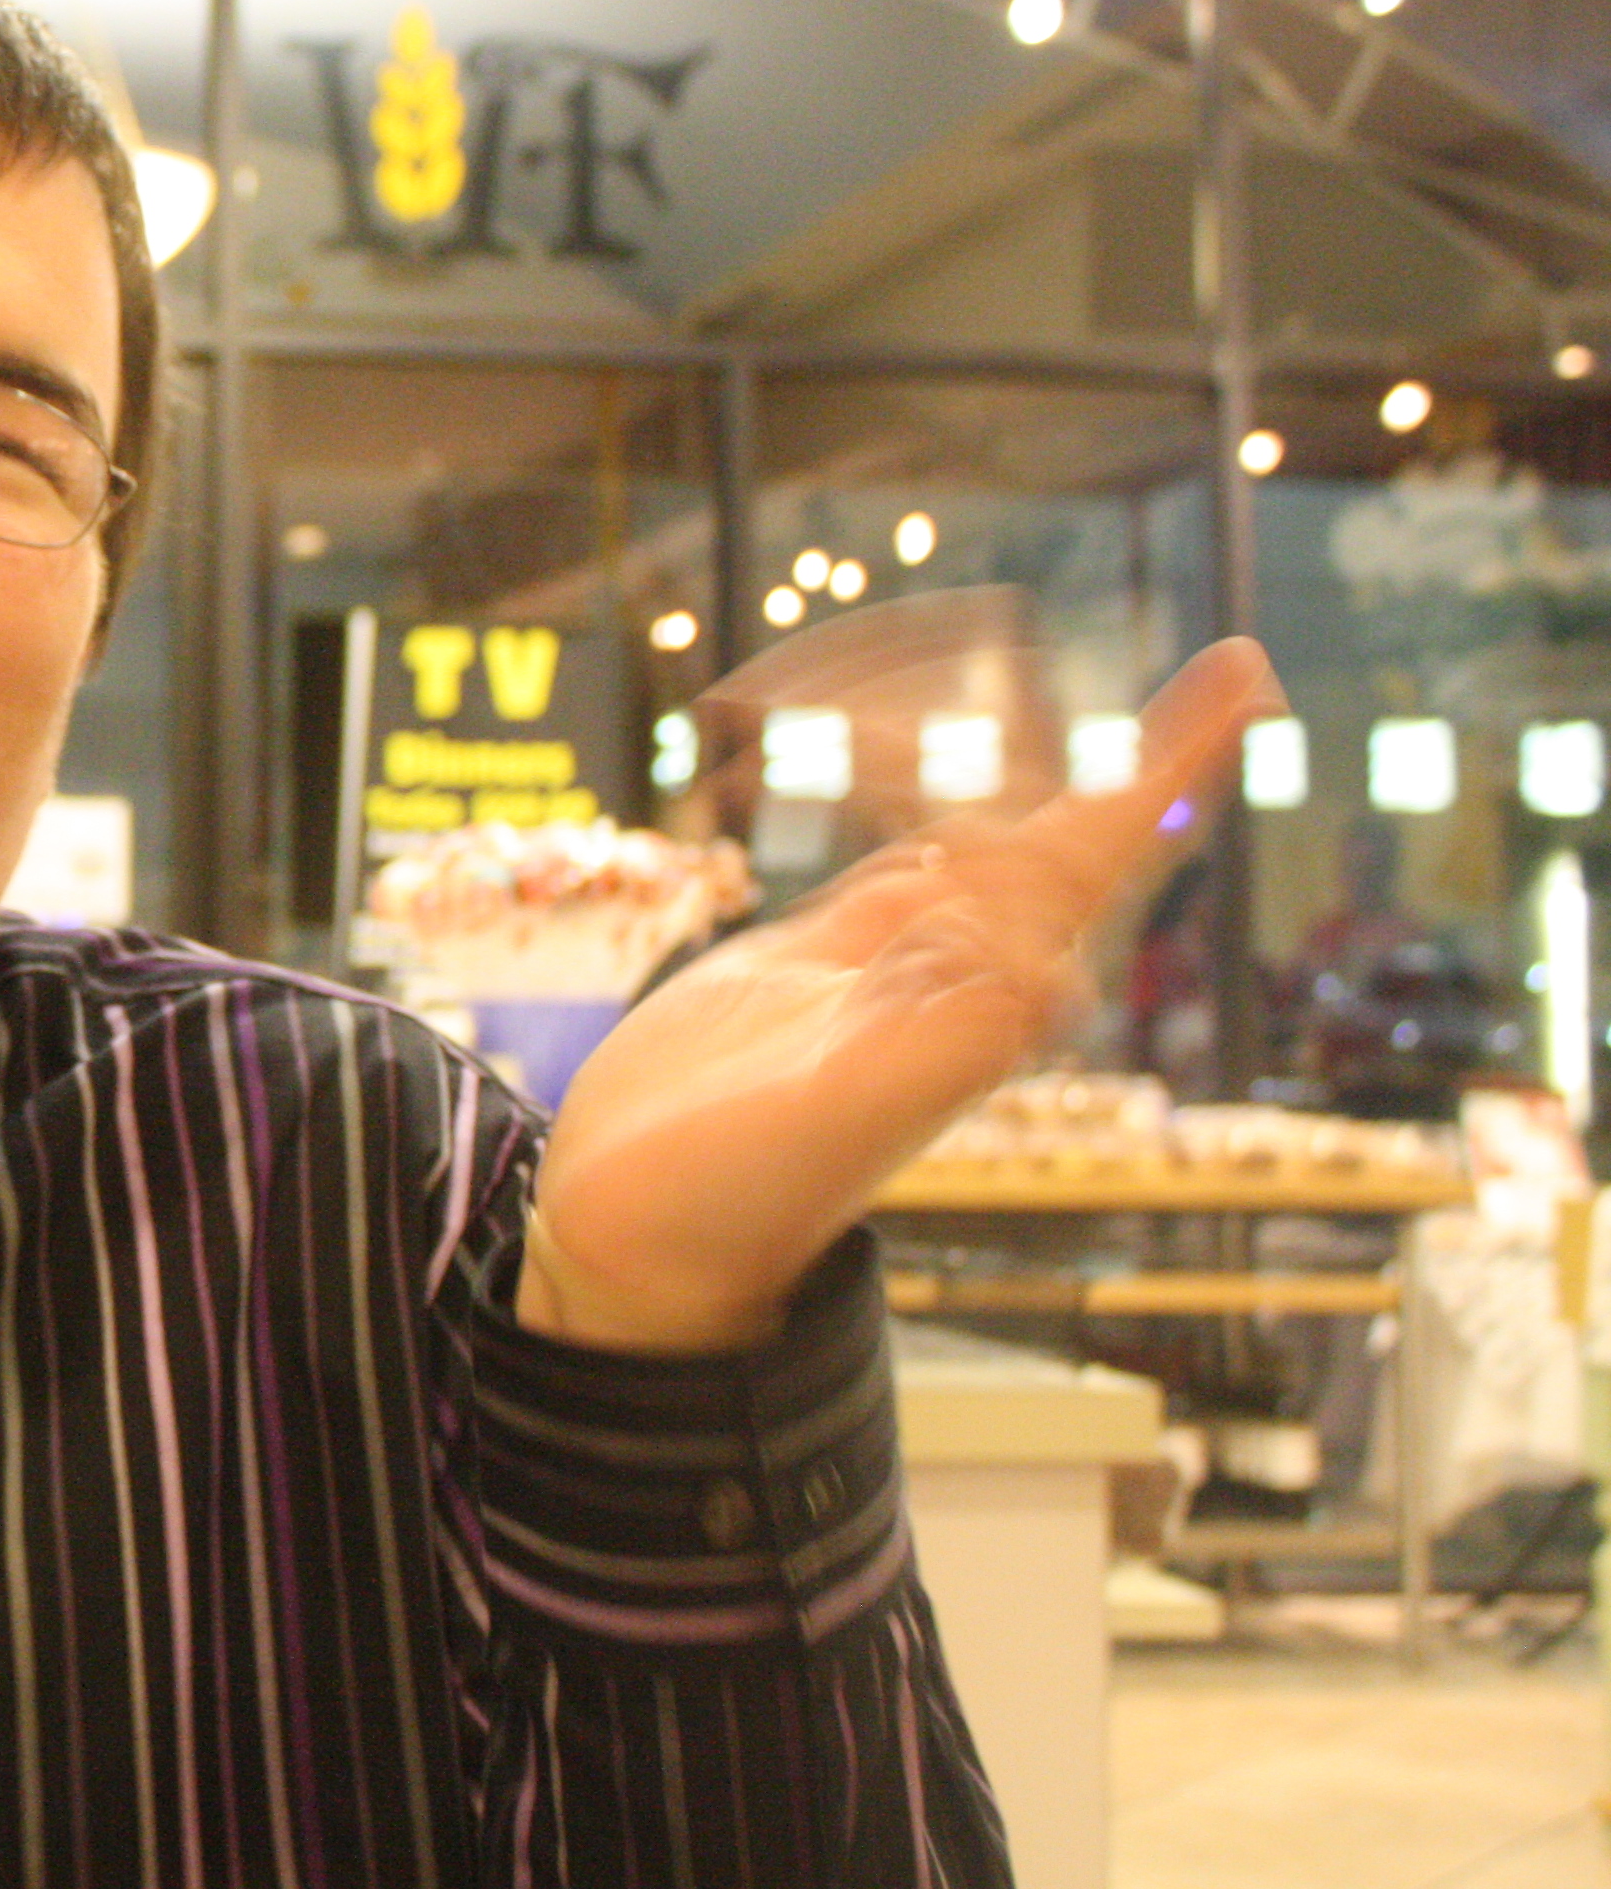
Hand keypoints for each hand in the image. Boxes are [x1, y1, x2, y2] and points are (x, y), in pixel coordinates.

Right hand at [523, 634, 1278, 1353]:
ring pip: (961, 810)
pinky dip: (874, 774)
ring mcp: (897, 960)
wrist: (644, 1242)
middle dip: (1020, 719)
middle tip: (1046, 646)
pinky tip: (878, 742)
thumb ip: (922, 1054)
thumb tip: (1038, 973)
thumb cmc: (726, 1203)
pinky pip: (889, 840)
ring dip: (930, 731)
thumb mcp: (826, 1129)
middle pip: (1035, 815)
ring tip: (861, 681)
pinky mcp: (822, 954)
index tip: (1244, 672)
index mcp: (987, 1011)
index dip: (1172, 767)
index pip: (1098, 862)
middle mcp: (963, 977)